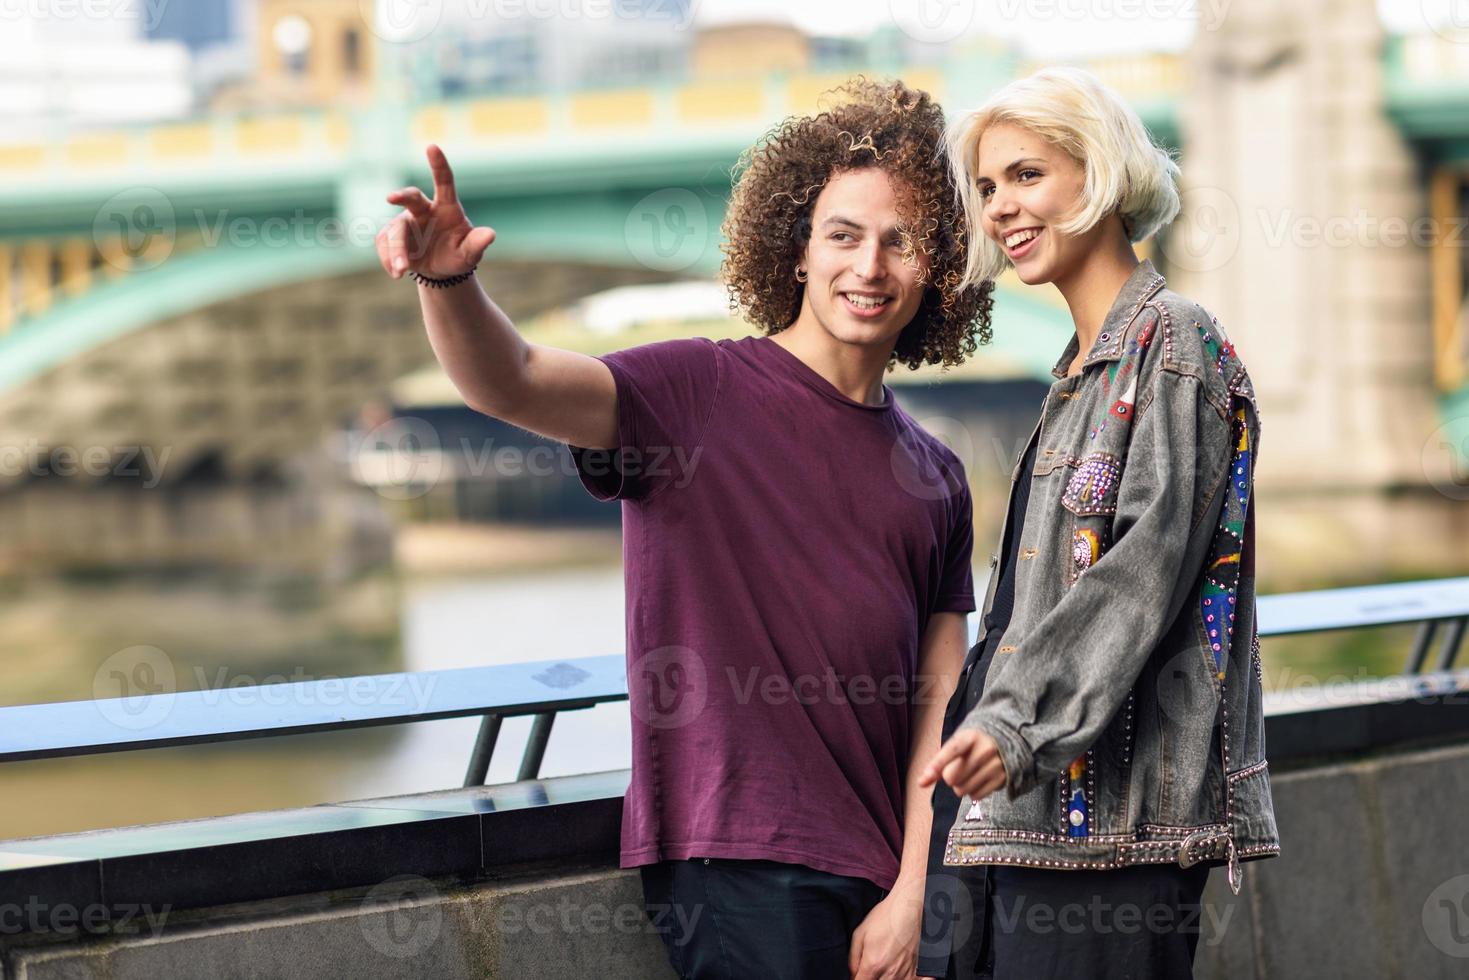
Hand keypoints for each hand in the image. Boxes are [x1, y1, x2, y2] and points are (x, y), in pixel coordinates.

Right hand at [377, 144, 496, 279]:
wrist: (441, 270)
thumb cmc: (459, 255)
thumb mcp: (470, 253)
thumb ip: (477, 243)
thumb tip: (490, 234)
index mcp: (446, 207)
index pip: (443, 181)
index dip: (438, 164)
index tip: (432, 146)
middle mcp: (423, 210)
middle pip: (411, 198)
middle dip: (401, 196)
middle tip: (391, 198)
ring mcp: (405, 222)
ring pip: (394, 230)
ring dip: (396, 250)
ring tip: (401, 270)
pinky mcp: (390, 236)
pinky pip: (384, 245)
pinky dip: (389, 260)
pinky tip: (397, 273)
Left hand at [848, 890, 921, 979]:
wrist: (908, 908)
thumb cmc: (886, 917)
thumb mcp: (859, 934)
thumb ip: (853, 959)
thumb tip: (853, 974)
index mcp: (873, 965)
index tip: (859, 974)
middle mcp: (890, 973)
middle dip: (871, 978)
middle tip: (872, 967)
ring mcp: (906, 974)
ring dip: (884, 979)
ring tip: (884, 966)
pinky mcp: (917, 971)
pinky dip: (903, 979)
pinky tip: (898, 972)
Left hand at [916, 728, 1007, 800]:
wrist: (1004, 743)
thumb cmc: (972, 747)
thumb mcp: (956, 747)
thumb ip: (937, 763)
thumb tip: (921, 783)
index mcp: (970, 737)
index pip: (951, 751)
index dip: (937, 765)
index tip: (923, 781)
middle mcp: (985, 749)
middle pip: (951, 777)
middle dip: (950, 778)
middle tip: (958, 769)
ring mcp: (996, 765)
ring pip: (962, 789)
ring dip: (960, 787)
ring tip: (969, 775)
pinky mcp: (1001, 779)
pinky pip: (976, 796)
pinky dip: (973, 792)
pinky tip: (978, 781)